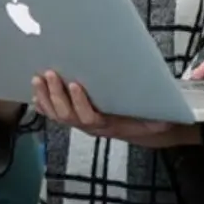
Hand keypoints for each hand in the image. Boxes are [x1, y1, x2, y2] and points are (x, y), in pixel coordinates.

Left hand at [32, 71, 195, 148]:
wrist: (147, 130)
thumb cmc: (152, 118)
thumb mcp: (159, 117)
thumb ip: (157, 113)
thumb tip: (167, 108)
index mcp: (110, 125)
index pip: (90, 118)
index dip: (80, 103)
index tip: (76, 85)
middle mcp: (93, 127)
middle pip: (68, 116)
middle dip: (56, 95)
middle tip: (50, 74)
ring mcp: (82, 124)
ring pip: (58, 115)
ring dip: (46, 98)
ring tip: (38, 78)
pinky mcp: (76, 118)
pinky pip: (56, 114)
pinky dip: (44, 104)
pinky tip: (36, 92)